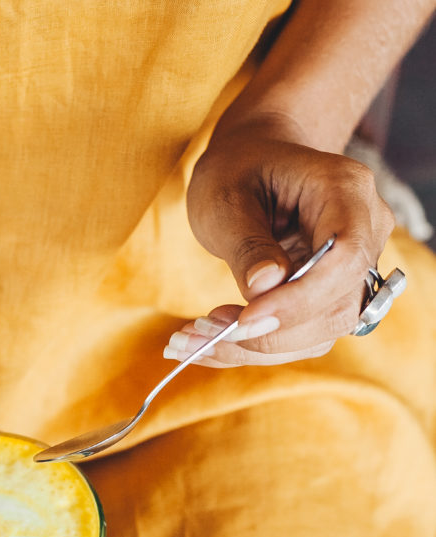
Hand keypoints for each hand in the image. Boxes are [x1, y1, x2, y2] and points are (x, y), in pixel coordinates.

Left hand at [170, 118, 394, 366]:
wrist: (254, 166)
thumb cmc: (238, 171)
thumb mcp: (226, 197)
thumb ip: (246, 243)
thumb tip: (263, 288)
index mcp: (346, 190)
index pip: (344, 258)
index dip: (298, 298)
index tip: (243, 318)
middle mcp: (366, 232)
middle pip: (336, 306)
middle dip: (268, 331)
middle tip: (200, 332)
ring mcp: (355, 269)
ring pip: (320, 332)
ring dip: (256, 346)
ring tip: (194, 338)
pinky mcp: (332, 297)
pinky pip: (302, 336)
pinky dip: (254, 347)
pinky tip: (209, 342)